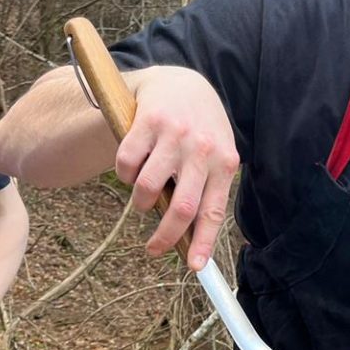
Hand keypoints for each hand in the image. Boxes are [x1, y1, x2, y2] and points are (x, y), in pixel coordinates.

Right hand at [115, 68, 238, 271]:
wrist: (181, 82)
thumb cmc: (200, 130)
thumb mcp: (215, 155)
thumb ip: (206, 189)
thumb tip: (190, 237)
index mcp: (224, 162)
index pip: (213, 211)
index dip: (203, 242)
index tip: (195, 267)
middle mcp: (202, 149)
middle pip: (182, 208)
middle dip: (165, 236)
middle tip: (153, 249)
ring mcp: (175, 135)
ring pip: (148, 188)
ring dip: (141, 202)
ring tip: (144, 196)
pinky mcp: (147, 122)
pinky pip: (126, 165)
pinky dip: (124, 175)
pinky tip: (132, 168)